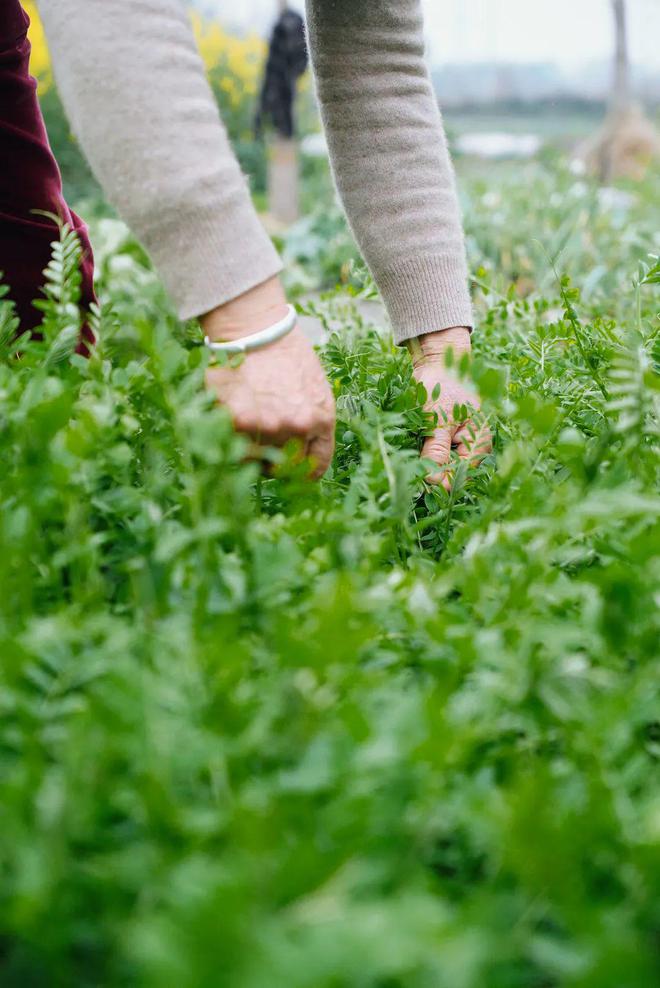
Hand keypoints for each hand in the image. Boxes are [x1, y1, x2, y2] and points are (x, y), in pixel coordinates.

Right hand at [202, 279, 334, 477]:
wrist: (256, 327)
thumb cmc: (285, 354)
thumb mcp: (315, 390)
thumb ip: (312, 422)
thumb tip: (301, 453)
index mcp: (322, 420)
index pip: (316, 468)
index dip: (300, 470)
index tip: (289, 464)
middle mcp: (298, 427)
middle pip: (283, 465)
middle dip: (273, 459)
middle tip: (261, 441)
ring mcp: (268, 426)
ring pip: (255, 458)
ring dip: (248, 447)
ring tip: (245, 423)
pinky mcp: (239, 420)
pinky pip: (232, 445)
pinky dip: (229, 436)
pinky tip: (230, 417)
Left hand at [409, 327, 491, 490]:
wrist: (439, 359)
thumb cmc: (444, 385)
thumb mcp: (439, 419)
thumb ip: (437, 451)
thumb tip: (433, 481)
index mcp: (478, 442)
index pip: (462, 474)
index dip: (442, 484)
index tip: (418, 486)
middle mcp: (471, 444)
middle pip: (452, 471)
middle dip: (432, 474)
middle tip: (409, 477)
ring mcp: (459, 440)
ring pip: (442, 463)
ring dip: (426, 464)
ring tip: (407, 464)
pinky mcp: (445, 435)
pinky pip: (435, 451)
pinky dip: (424, 453)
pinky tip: (410, 452)